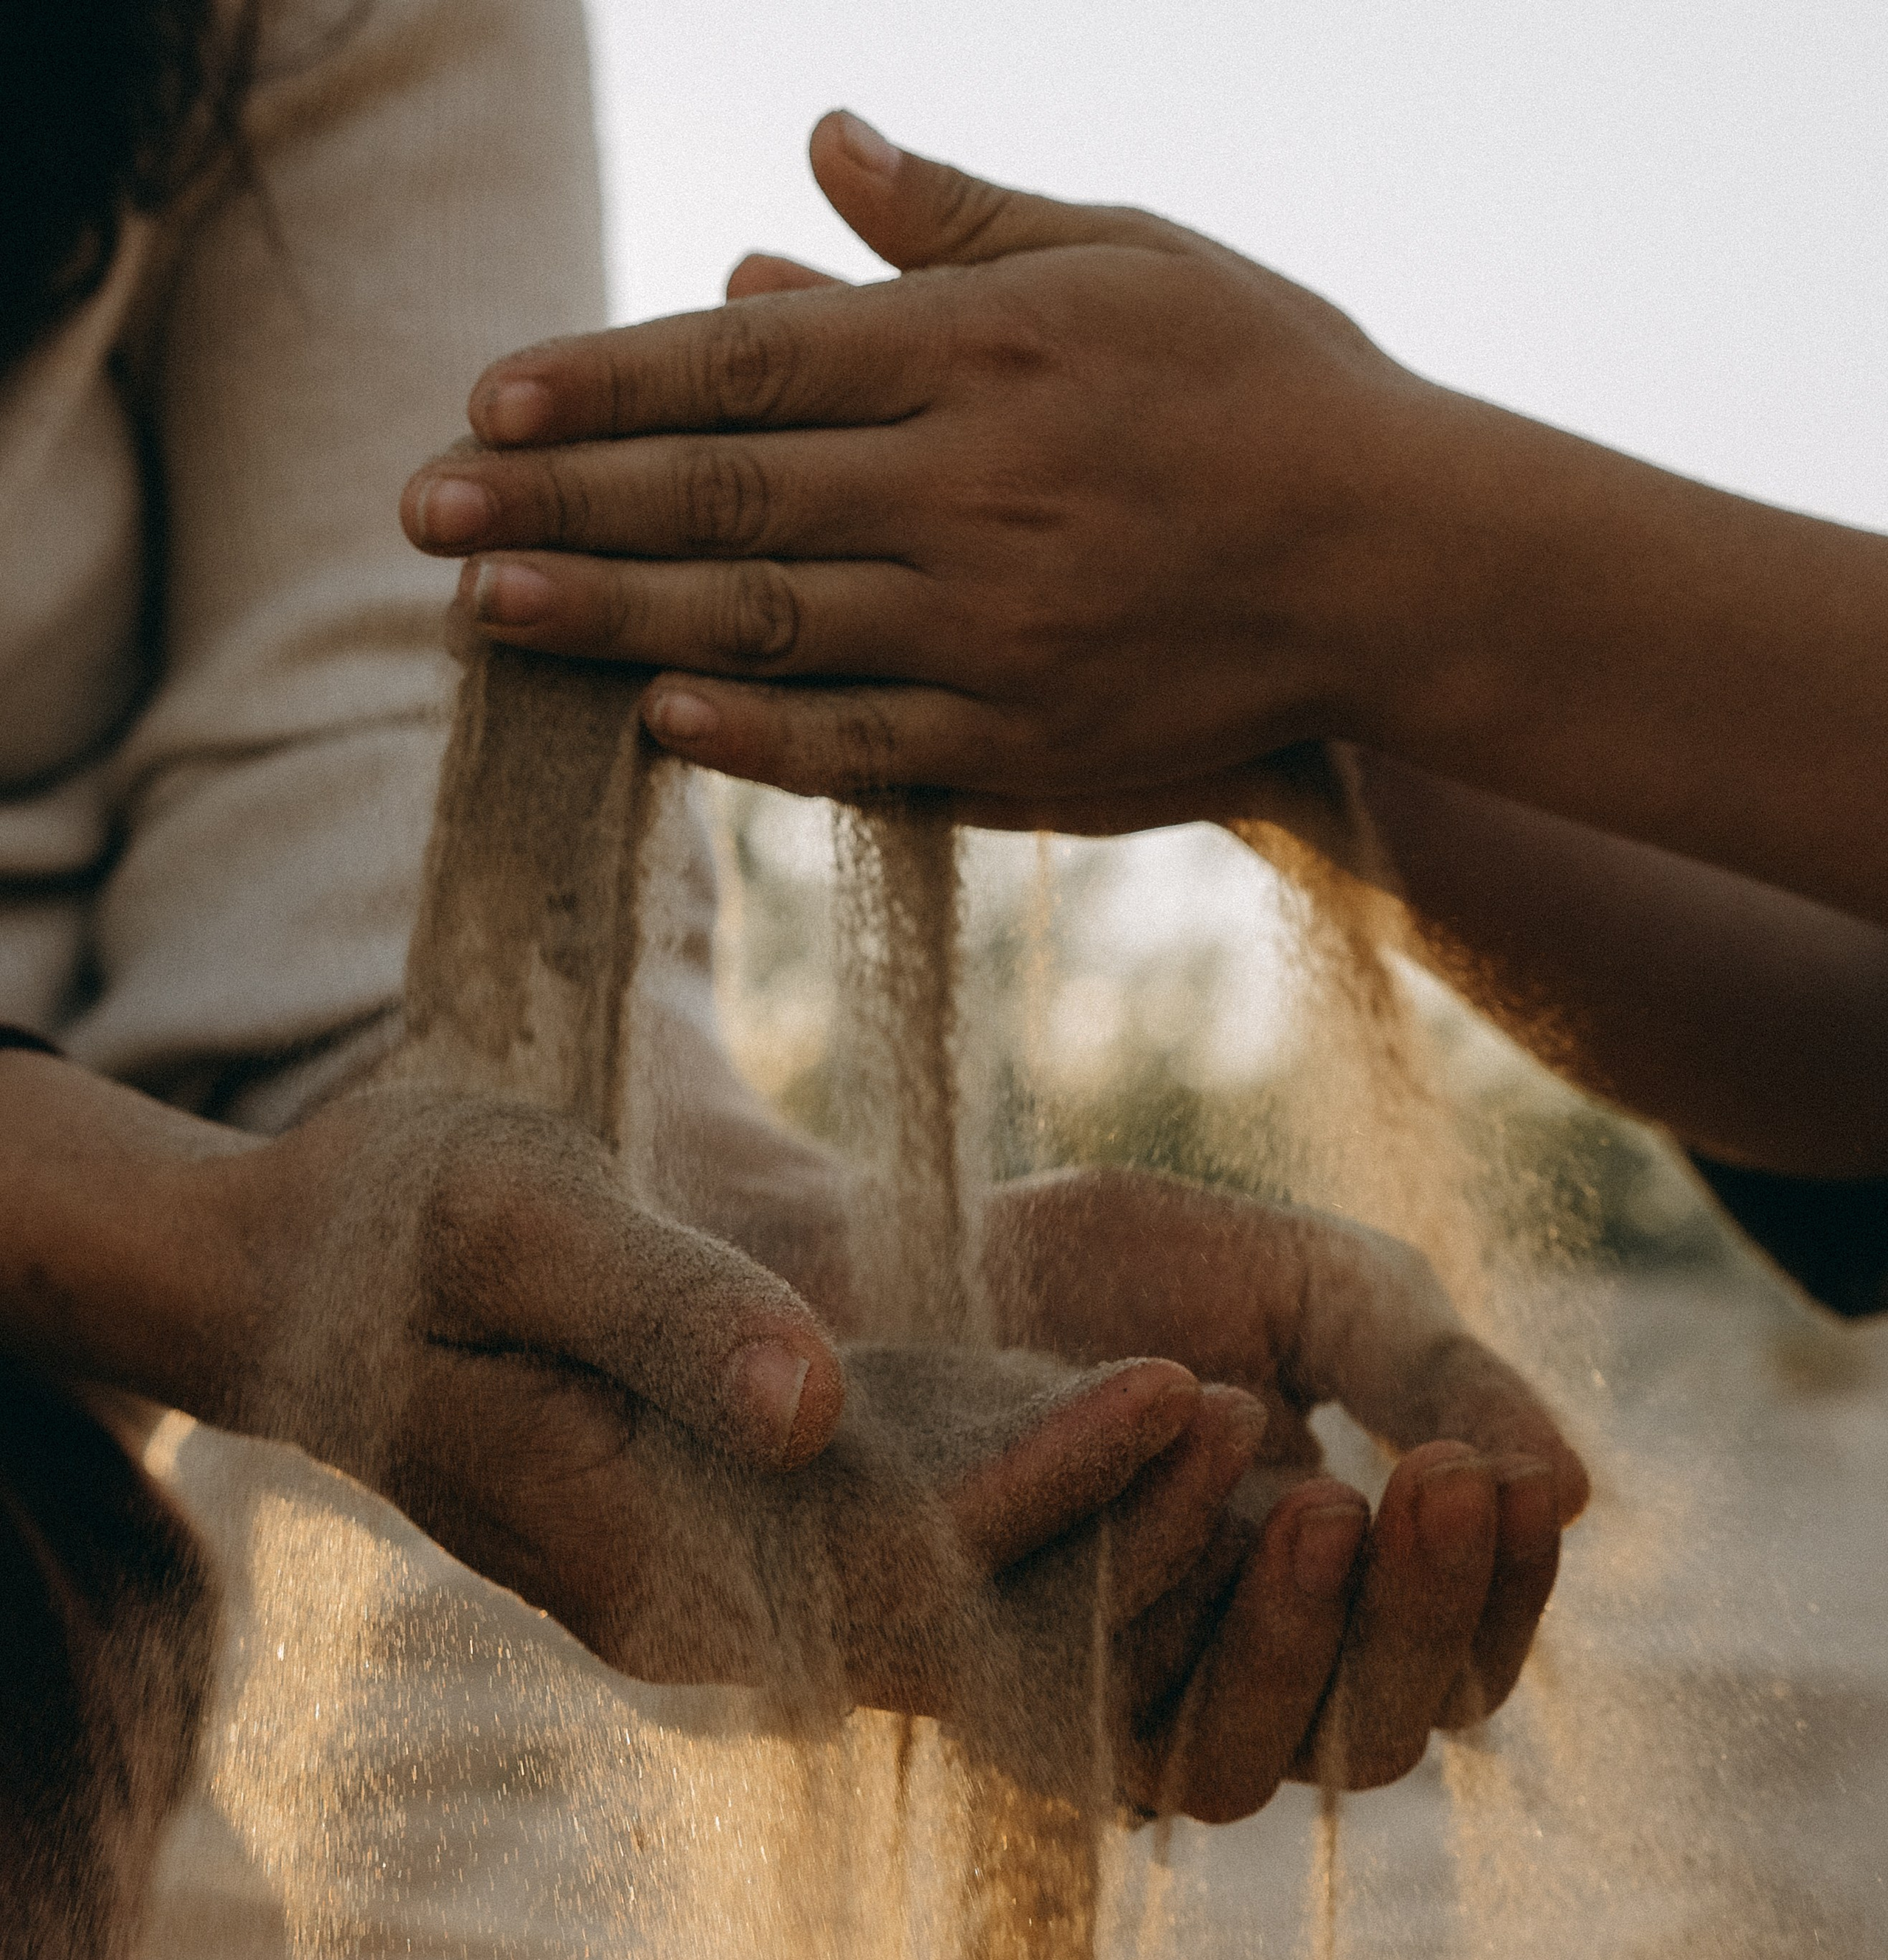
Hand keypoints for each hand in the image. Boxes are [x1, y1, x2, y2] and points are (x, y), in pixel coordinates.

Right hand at [222, 1085, 1264, 1727]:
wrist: (304, 1283)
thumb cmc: (390, 1225)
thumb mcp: (509, 1218)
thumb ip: (660, 1307)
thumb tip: (805, 1404)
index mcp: (644, 1559)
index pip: (892, 1566)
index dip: (1051, 1491)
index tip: (1191, 1390)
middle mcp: (718, 1621)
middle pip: (975, 1632)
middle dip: (1144, 1555)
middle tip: (1317, 1452)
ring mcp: (753, 1601)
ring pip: (990, 1624)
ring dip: (1143, 1562)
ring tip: (1302, 1451)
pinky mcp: (783, 1553)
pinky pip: (965, 1581)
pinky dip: (1085, 1534)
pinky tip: (1209, 1457)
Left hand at [400, 111, 1424, 826]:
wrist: (1401, 562)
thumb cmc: (1263, 384)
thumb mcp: (1123, 250)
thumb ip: (956, 216)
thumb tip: (817, 141)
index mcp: (981, 355)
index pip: (746, 367)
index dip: (605, 383)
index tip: (489, 399)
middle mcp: (968, 492)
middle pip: (723, 499)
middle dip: (557, 505)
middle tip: (419, 514)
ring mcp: (992, 629)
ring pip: (765, 626)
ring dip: (611, 620)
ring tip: (486, 612)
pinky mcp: (1024, 741)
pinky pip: (861, 744)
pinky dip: (754, 736)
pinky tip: (653, 721)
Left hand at [983, 1167, 1588, 1817]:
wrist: (919, 1233)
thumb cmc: (1125, 1270)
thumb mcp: (1315, 1292)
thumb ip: (1432, 1378)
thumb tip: (1576, 1492)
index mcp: (1330, 1605)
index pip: (1457, 1669)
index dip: (1505, 1598)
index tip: (1521, 1482)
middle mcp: (1231, 1686)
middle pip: (1372, 1740)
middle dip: (1421, 1616)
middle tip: (1448, 1476)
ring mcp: (1116, 1705)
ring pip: (1238, 1767)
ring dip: (1294, 1642)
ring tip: (1325, 1499)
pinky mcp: (1001, 1694)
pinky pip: (1092, 1711)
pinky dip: (1151, 1604)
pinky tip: (1194, 1484)